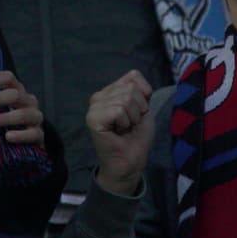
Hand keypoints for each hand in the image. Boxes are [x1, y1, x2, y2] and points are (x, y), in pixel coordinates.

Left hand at [0, 71, 44, 149]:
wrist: (21, 142)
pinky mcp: (38, 134)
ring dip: (5, 118)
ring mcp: (35, 117)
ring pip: (24, 114)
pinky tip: (8, 137)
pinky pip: (32, 133)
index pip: (9, 78)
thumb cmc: (3, 118)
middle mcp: (28, 101)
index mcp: (16, 90)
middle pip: (16, 95)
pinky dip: (20, 135)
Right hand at [87, 71, 153, 196]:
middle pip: (131, 89)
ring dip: (132, 118)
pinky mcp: (93, 118)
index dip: (144, 96)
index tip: (137, 114)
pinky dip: (124, 123)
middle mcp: (99, 96)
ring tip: (124, 129)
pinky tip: (118, 132)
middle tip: (130, 125)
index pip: (133, 76)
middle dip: (138, 109)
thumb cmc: (136, 137)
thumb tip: (134, 76)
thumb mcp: (143, 107)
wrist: (130, 161)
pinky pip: (118, 110)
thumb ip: (139, 89)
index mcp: (110, 91)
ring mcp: (94, 106)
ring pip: (125, 99)